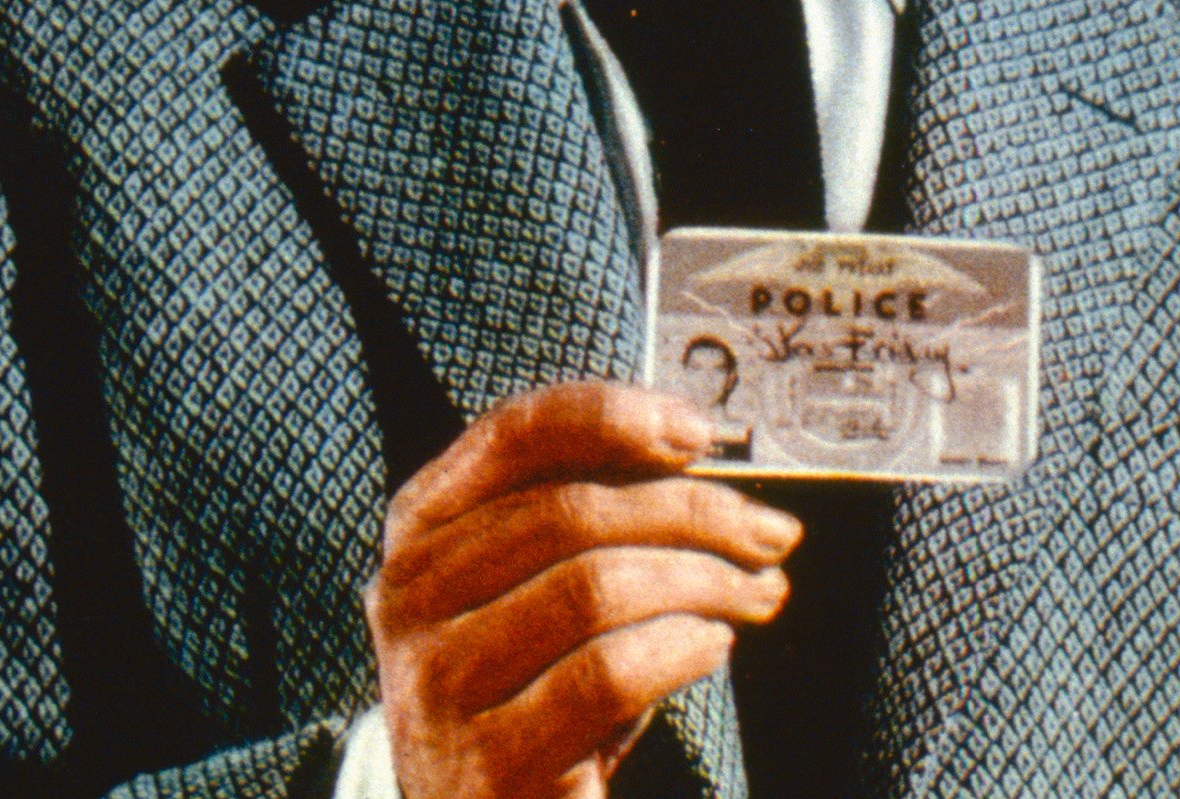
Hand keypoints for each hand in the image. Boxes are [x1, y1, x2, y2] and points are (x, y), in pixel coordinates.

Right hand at [369, 380, 801, 798]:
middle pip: (571, 511)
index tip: (698, 433)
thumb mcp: (543, 587)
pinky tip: (713, 644)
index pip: (513, 433)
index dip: (613, 415)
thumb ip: (593, 513)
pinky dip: (680, 646)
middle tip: (770, 533)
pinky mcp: (485, 766)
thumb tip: (695, 449)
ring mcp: (436, 685)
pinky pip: (607, 675)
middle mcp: (409, 598)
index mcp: (422, 531)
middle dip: (694, 513)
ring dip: (704, 581)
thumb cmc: (534, 690)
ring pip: (594, 588)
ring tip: (756, 594)